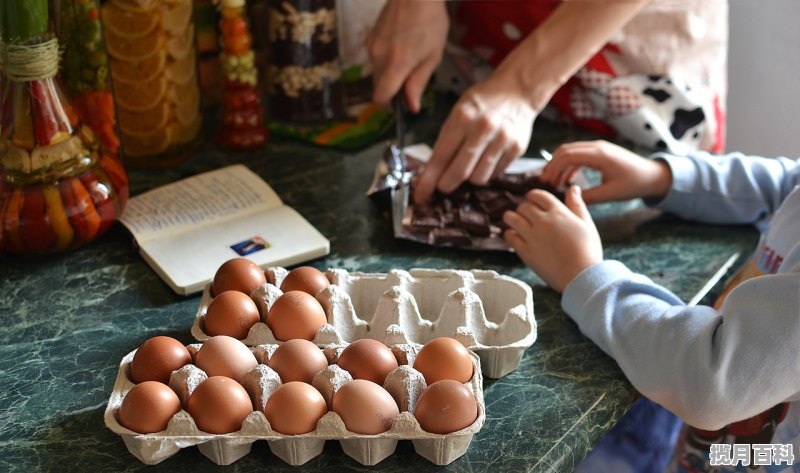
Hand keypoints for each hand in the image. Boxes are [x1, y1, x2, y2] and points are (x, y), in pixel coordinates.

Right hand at [366, 0, 448, 112]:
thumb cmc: (430, 21)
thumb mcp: (433, 55)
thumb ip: (419, 82)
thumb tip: (412, 106)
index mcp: (396, 65)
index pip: (380, 97)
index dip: (389, 105)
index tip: (400, 104)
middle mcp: (378, 58)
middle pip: (378, 86)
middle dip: (392, 88)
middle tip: (412, 78)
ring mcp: (372, 46)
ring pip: (377, 71)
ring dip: (389, 73)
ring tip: (409, 56)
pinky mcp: (370, 37)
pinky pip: (375, 57)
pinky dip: (385, 59)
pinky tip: (400, 45)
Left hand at [412, 73, 536, 203]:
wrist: (517, 90)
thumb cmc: (482, 103)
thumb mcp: (458, 112)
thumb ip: (446, 140)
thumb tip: (432, 173)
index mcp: (463, 117)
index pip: (441, 156)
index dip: (429, 180)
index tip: (420, 195)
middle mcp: (483, 128)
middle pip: (460, 172)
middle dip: (446, 185)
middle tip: (443, 186)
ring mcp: (502, 139)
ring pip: (479, 178)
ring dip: (469, 178)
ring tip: (469, 165)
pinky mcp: (517, 149)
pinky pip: (495, 174)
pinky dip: (486, 172)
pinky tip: (485, 159)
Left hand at [503, 186, 601, 292]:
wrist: (581, 276)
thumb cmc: (588, 250)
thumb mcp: (586, 224)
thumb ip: (577, 204)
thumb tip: (573, 188)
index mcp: (558, 212)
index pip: (538, 195)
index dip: (533, 196)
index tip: (532, 200)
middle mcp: (543, 221)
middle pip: (523, 206)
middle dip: (524, 209)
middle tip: (525, 215)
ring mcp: (532, 236)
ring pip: (511, 218)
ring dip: (511, 218)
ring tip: (514, 221)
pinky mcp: (525, 251)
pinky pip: (509, 237)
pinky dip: (509, 234)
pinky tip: (514, 236)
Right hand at [539, 141, 671, 203]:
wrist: (653, 175)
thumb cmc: (634, 184)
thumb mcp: (610, 194)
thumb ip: (589, 197)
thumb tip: (569, 199)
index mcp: (599, 155)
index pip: (567, 155)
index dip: (553, 167)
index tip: (544, 181)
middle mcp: (597, 147)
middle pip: (565, 150)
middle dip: (552, 165)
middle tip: (544, 181)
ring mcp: (599, 148)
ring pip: (571, 151)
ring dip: (560, 164)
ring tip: (553, 181)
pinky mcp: (601, 152)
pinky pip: (579, 155)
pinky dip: (569, 165)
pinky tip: (567, 179)